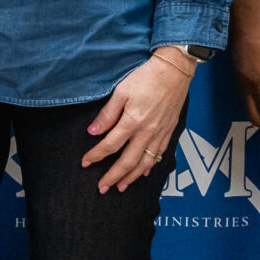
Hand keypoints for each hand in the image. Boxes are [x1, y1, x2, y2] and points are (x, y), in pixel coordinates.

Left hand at [83, 51, 193, 193]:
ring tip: (121, 187)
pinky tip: (144, 172)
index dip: (96, 155)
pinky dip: (150, 166)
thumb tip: (93, 132)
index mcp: (132, 122)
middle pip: (128, 161)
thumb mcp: (121, 91)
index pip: (110, 145)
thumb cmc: (146, 78)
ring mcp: (160, 134)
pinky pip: (159, 155)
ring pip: (145, 163)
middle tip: (102, 188)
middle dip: (113, 177)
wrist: (174, 71)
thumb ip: (107, 114)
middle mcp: (147, 132)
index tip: (86, 163)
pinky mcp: (169, 131)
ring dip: (132, 177)